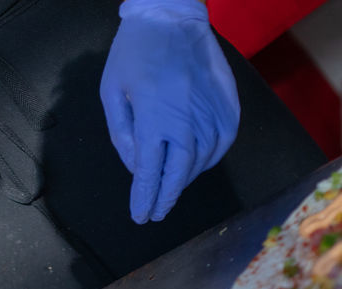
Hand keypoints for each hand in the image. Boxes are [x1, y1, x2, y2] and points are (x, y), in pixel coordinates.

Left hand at [100, 0, 240, 223]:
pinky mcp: (229, 106)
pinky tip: (195, 164)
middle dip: (166, 198)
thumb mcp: (113, 92)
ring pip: (201, 162)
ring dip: (185, 179)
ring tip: (171, 187)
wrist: (173, 16)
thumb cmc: (136, 52)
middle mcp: (187, 120)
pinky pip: (221, 144)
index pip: (149, 172)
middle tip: (156, 213)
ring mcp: (211, 113)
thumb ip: (122, 134)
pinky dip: (208, 160)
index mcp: (154, 118)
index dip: (145, 198)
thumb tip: (135, 167)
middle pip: (179, 174)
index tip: (141, 216)